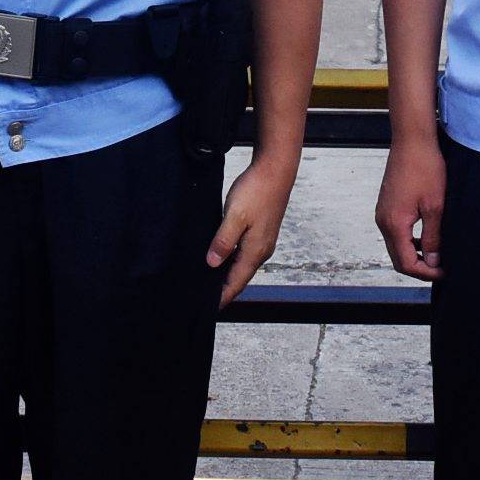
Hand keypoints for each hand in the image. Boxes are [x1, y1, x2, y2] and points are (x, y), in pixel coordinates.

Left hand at [207, 153, 297, 306]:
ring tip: (210, 280)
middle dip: (224, 289)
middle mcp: (262, 250)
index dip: (222, 297)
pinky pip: (245, 253)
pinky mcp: (262, 231)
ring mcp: (263, 241)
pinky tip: (222, 256)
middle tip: (203, 298)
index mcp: (255, 251)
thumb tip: (212, 264)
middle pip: (240, 277)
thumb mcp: (234, 217)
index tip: (206, 309)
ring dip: (228, 275)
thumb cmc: (256, 191)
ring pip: (243, 265)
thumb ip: (223, 242)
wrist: (276, 170)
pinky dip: (233, 260)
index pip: (236, 283)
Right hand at [375, 136, 444, 279]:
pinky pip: (396, 232)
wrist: (412, 140)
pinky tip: (427, 236)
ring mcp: (383, 213)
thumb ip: (433, 237)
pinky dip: (410, 241)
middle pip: (398, 258)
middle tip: (442, 268)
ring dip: (415, 254)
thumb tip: (433, 262)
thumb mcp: (435, 206)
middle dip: (420, 267)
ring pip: (396, 246)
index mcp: (394, 224)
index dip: (426, 272)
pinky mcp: (387, 206)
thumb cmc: (425, 168)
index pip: (406, 263)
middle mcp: (383, 221)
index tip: (444, 272)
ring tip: (438, 254)